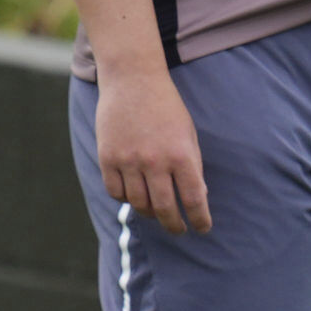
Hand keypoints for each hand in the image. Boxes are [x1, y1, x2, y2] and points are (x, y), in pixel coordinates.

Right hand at [96, 65, 209, 235]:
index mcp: (181, 154)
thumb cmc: (166, 107)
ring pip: (139, 203)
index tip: (202, 228)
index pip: (194, 199)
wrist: (133, 80)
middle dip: (174, 225)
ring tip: (155, 212)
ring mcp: (129, 160)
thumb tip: (196, 198)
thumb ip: (192, 165)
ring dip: (149, 213)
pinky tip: (134, 195)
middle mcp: (155, 161)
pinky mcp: (108, 157)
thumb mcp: (188, 134)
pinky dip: (126, 198)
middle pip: (165, 208)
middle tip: (179, 230)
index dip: (200, 219)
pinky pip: (116, 191)